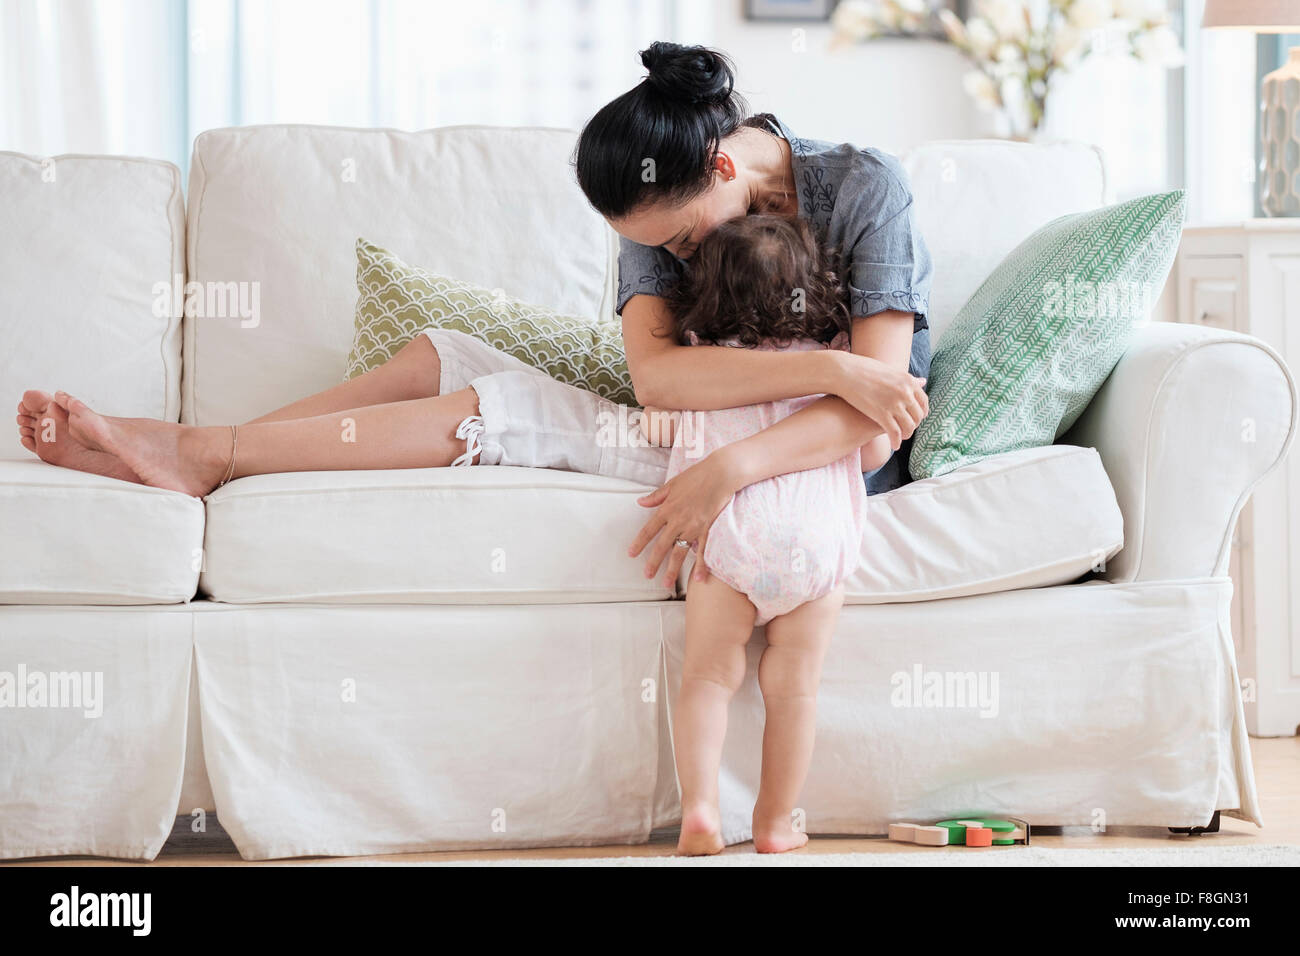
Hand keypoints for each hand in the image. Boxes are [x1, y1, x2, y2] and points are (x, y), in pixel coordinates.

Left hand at [628, 447, 740, 587]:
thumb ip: (656, 497)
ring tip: (666, 584)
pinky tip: (699, 579)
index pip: (648, 530)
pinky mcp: (708, 529)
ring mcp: (693, 527)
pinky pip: (703, 551)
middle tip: (647, 575)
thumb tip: (640, 502)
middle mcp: (678, 521)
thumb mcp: (672, 484)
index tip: (631, 554)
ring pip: (680, 552)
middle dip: (653, 562)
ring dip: (672, 570)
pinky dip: (701, 566)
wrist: (720, 474)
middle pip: (662, 546)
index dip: (639, 543)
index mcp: (667, 509)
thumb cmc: (697, 476)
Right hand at [832, 351, 928, 449]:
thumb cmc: (864, 370)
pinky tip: (894, 446)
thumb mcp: (891, 372)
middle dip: (913, 425)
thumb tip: (923, 381)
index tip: (916, 419)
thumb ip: (907, 380)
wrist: (845, 373)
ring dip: (906, 435)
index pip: (924, 402)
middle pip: (918, 416)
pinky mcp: (882, 414)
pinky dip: (896, 442)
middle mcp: (905, 392)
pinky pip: (895, 433)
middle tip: (907, 430)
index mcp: (908, 381)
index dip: (921, 413)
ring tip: (900, 438)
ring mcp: (894, 404)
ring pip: (909, 426)